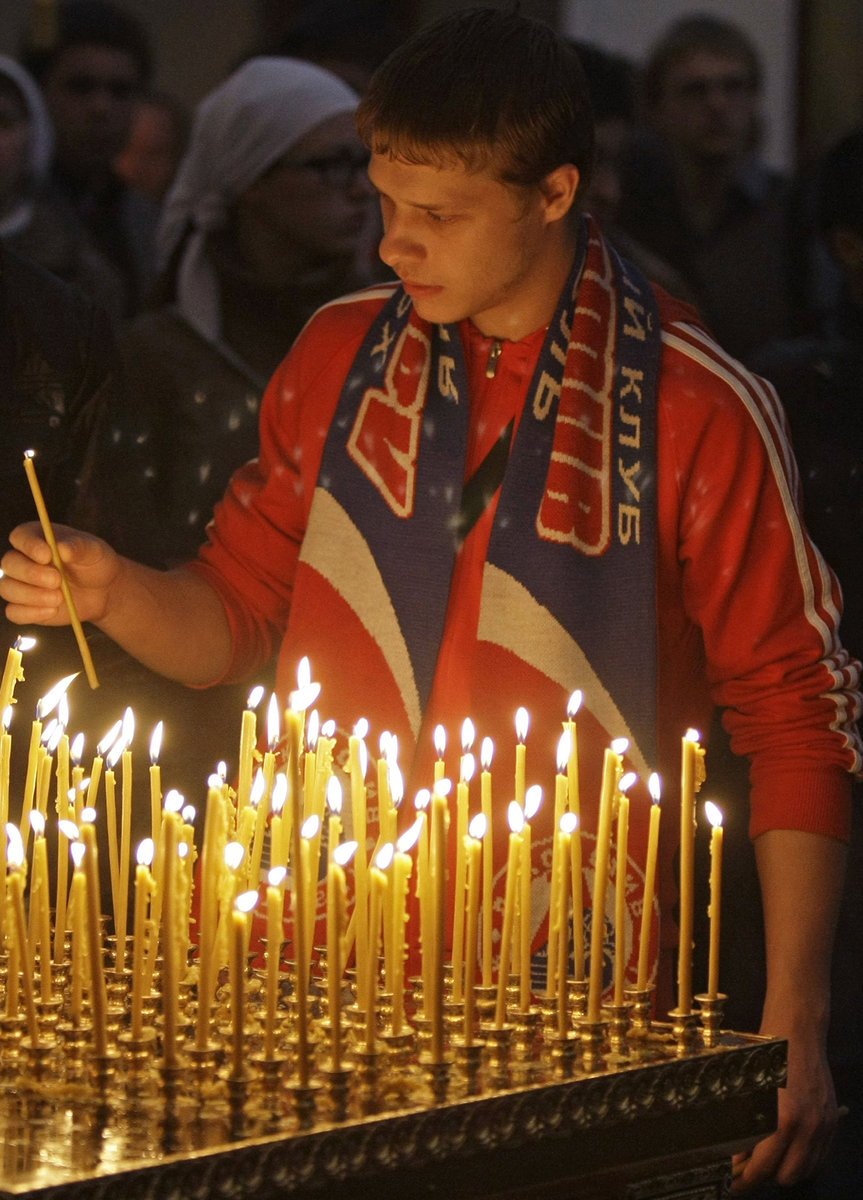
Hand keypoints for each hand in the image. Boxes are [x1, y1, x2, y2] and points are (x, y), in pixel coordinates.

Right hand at [0, 522, 120, 626]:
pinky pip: (13, 612)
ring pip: (7, 588)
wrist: (102, 591)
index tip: (47, 556)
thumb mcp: (94, 551)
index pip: (20, 536)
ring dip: (31, 595)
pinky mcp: (24, 606)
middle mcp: (22, 559)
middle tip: (57, 580)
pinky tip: (53, 611)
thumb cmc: (94, 563)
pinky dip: (31, 613)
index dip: (29, 546)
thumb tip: (61, 548)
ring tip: (59, 598)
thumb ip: (78, 547)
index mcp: (36, 537)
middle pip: (9, 563)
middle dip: (31, 573)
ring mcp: (20, 583)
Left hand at [731, 1021, 836, 1191]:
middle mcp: (807, 1128)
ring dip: (785, 1170)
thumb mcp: (748, 1088)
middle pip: (787, 1177)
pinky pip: (820, 1156)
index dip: (745, 1179)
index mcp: (782, 1120)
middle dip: (765, 1177)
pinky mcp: (831, 1120)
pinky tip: (788, 1151)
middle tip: (747, 1169)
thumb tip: (736, 1155)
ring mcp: (823, 1125)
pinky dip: (804, 1160)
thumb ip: (745, 1126)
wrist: (798, 1028)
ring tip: (766, 1160)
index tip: (733, 1182)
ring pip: (806, 1170)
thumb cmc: (768, 1051)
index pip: (763, 1168)